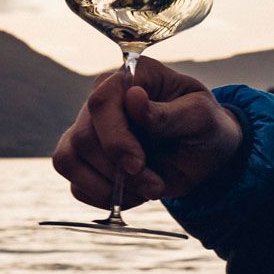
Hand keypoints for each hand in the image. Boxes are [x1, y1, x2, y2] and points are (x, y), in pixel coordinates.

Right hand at [52, 54, 244, 210]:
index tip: (138, 164)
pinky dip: (103, 197)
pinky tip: (133, 193)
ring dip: (108, 187)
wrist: (204, 155)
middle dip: (118, 171)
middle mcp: (103, 99)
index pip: (101, 102)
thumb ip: (166, 113)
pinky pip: (75, 184)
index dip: (115, 138)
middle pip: (83, 137)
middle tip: (155, 185)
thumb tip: (133, 97)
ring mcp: (89, 129)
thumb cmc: (204, 126)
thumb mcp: (198, 117)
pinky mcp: (85, 159)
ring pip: (69, 159)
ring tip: (145, 190)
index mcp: (131, 76)